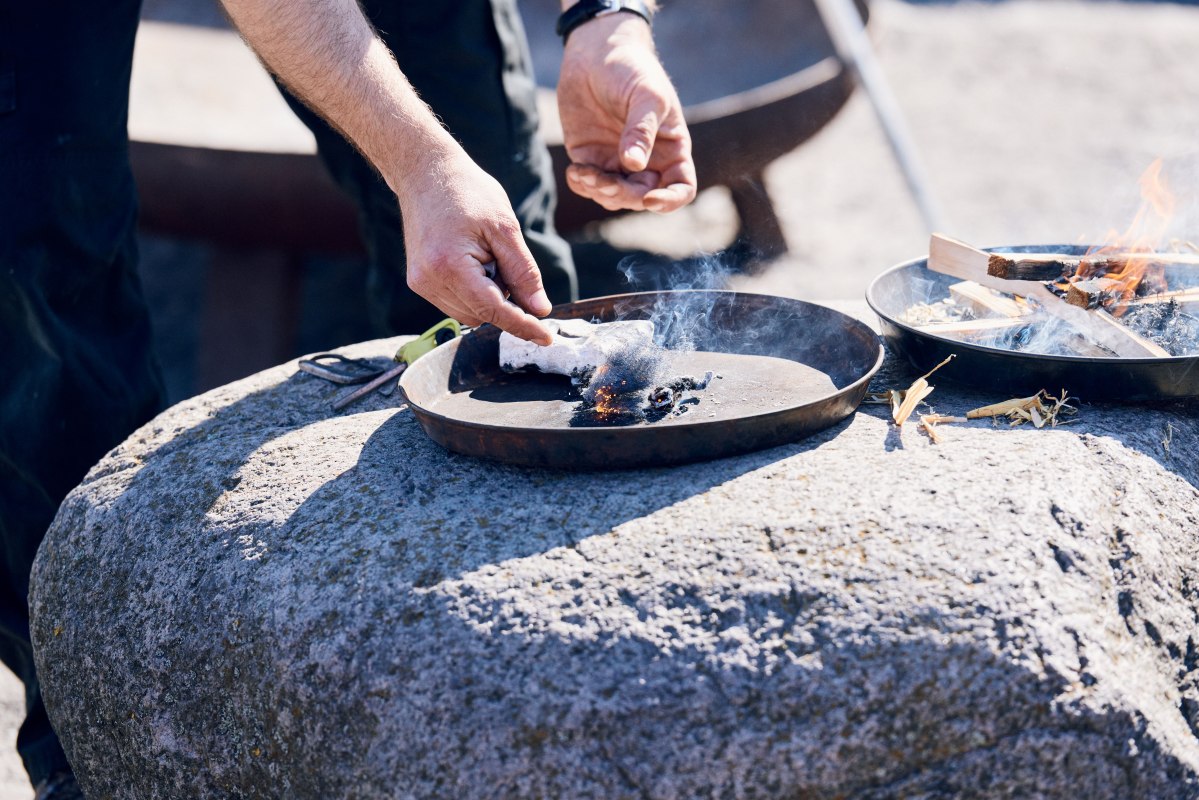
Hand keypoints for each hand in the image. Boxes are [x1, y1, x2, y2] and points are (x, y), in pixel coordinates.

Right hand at [394, 146, 554, 345]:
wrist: (425, 171)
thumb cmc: (468, 191)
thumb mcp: (505, 228)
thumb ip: (523, 273)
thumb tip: (540, 310)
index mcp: (450, 265)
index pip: (494, 310)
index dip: (523, 326)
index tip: (546, 338)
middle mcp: (429, 280)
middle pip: (483, 314)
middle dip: (504, 299)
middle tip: (504, 259)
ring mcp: (420, 282)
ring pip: (470, 313)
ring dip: (489, 296)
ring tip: (485, 255)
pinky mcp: (418, 281)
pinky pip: (456, 302)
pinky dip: (474, 291)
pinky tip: (473, 260)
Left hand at [557, 13, 696, 212]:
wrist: (596, 53)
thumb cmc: (632, 69)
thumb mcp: (645, 95)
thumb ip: (641, 130)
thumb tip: (634, 164)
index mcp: (671, 148)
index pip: (681, 187)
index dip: (669, 201)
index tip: (649, 199)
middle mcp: (648, 161)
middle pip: (642, 197)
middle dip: (623, 195)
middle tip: (601, 180)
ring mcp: (619, 162)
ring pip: (614, 197)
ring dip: (599, 192)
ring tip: (582, 171)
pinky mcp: (592, 158)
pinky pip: (589, 185)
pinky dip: (581, 185)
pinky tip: (574, 171)